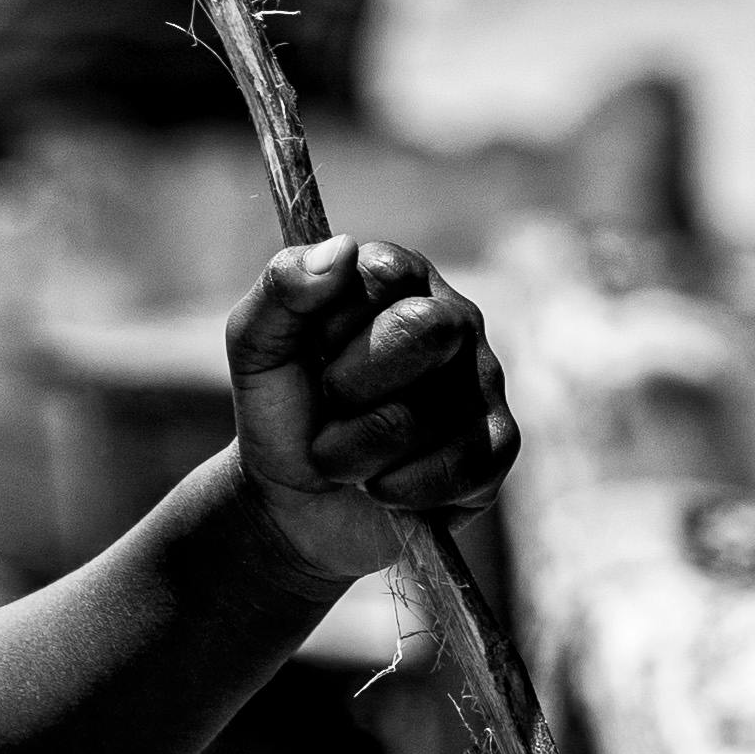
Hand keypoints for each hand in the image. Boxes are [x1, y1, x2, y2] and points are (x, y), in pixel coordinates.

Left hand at [226, 236, 515, 584]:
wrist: (294, 505)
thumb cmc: (285, 414)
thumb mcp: (258, 348)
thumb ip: (282, 289)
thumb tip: (343, 248)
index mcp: (398, 280)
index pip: (380, 275)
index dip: (331, 325)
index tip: (313, 352)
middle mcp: (453, 320)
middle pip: (423, 331)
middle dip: (349, 387)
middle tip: (329, 406)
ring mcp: (482, 381)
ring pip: (421, 415)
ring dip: (355, 451)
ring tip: (344, 456)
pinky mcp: (496, 446)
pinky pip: (458, 467)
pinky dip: (398, 489)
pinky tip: (383, 487)